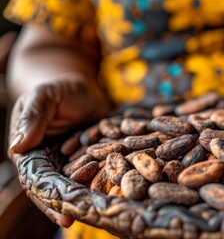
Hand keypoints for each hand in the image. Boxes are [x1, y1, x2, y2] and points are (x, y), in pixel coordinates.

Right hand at [8, 79, 112, 226]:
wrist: (81, 87)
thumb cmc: (57, 89)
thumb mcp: (43, 98)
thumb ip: (33, 119)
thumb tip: (17, 146)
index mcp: (31, 153)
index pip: (37, 182)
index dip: (49, 200)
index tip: (65, 216)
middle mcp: (52, 162)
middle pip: (60, 189)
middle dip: (73, 206)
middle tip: (91, 220)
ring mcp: (74, 161)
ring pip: (81, 184)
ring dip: (92, 196)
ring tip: (107, 211)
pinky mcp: (94, 157)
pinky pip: (100, 171)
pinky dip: (108, 180)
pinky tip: (121, 190)